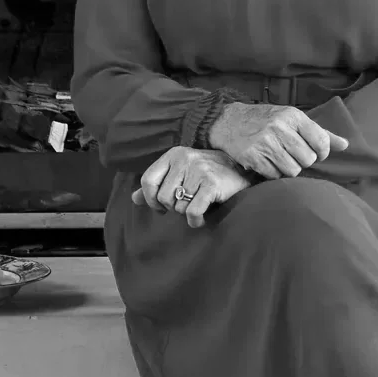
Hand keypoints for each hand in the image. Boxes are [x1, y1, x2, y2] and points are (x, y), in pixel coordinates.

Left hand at [131, 147, 253, 228]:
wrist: (243, 171)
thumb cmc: (208, 174)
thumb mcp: (181, 173)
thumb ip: (157, 184)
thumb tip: (134, 198)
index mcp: (174, 155)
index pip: (148, 181)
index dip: (151, 199)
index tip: (161, 207)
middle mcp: (185, 159)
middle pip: (163, 197)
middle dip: (172, 208)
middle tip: (186, 206)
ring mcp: (199, 171)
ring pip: (178, 206)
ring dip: (187, 214)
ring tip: (198, 207)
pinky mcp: (212, 184)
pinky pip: (193, 212)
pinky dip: (195, 221)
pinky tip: (201, 220)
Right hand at [207, 102, 348, 178]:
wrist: (229, 121)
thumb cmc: (267, 120)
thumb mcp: (293, 119)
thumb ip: (320, 133)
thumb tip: (346, 145)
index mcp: (293, 116)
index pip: (322, 142)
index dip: (322, 152)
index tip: (316, 152)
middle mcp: (280, 128)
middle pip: (309, 159)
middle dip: (304, 161)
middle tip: (293, 154)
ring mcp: (265, 143)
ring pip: (293, 170)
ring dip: (290, 169)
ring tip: (281, 159)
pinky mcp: (253, 157)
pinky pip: (276, 176)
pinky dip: (274, 173)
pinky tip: (268, 162)